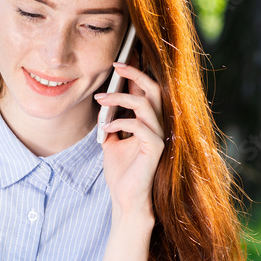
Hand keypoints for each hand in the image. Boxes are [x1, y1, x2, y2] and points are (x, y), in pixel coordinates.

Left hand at [93, 61, 165, 215]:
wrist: (125, 199)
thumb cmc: (121, 172)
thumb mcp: (111, 142)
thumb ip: (112, 122)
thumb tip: (104, 103)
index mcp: (149, 122)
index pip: (146, 91)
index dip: (136, 73)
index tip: (118, 62)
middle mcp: (158, 125)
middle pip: (154, 89)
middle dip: (135, 73)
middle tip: (116, 65)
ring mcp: (159, 136)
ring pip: (145, 104)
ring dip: (120, 98)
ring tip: (101, 99)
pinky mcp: (156, 148)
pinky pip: (140, 126)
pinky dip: (120, 122)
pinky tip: (106, 128)